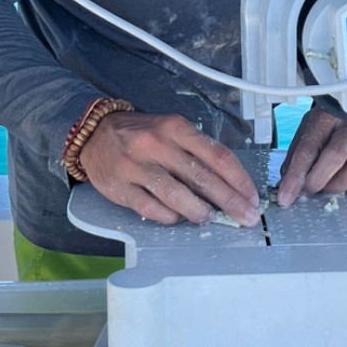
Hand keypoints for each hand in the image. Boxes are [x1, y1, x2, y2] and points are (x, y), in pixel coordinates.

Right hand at [79, 111, 260, 225]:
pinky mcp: (119, 187)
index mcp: (176, 128)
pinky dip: (169, 216)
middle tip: (246, 216)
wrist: (94, 133)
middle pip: (201, 177)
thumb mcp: (172, 130)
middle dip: (229, 201)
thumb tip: (230, 184)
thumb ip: (197, 152)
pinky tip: (178, 218)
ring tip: (210, 218)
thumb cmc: (142, 134)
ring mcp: (136, 166)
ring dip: (199, 211)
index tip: (252, 196)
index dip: (239, 179)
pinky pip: (150, 208)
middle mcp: (156, 145)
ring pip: (175, 195)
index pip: (217, 155)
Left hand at [276, 106, 346, 206]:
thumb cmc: (328, 127)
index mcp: (327, 117)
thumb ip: (296, 161)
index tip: (285, 197)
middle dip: (316, 183)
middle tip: (309, 189)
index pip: (308, 148)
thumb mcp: (307, 135)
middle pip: (333, 160)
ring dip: (334, 188)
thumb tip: (287, 191)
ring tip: (328, 181)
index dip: (296, 176)